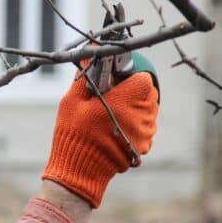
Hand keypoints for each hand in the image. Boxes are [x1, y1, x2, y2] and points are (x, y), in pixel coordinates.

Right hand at [42, 64, 158, 207]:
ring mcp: (144, 134)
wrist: (79, 169)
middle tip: (113, 98)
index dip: (131, 77)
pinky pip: (145, 127)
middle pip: (149, 94)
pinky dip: (135, 125)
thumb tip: (89, 52)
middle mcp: (140, 117)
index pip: (145, 79)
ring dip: (135, 108)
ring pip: (149, 111)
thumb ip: (85, 76)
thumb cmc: (73, 133)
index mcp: (124, 101)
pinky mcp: (143, 147)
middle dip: (134, 92)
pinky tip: (116, 129)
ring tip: (112, 115)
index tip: (117, 82)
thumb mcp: (72, 101)